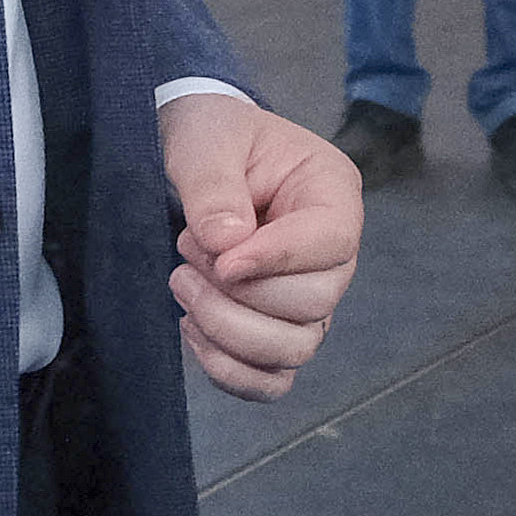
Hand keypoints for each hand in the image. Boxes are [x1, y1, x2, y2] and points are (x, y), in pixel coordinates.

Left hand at [159, 88, 361, 398]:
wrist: (196, 156)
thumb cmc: (212, 136)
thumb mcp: (206, 140)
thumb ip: (215, 186)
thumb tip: (226, 244)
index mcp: (331, 192)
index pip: (333, 242)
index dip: (278, 259)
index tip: (220, 259)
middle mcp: (332, 254)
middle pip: (315, 304)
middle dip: (240, 294)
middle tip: (186, 254)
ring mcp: (309, 298)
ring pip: (295, 349)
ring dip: (229, 330)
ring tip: (182, 283)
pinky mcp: (277, 331)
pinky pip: (273, 379)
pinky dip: (231, 371)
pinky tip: (192, 331)